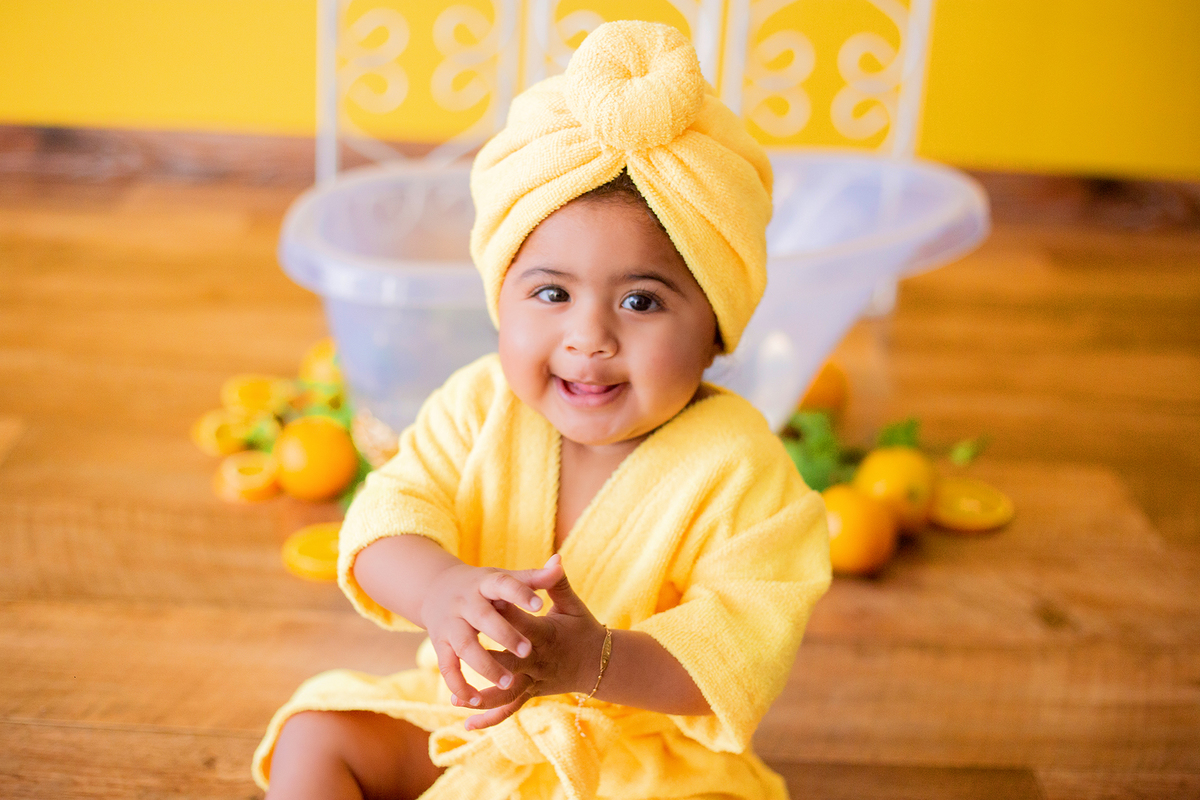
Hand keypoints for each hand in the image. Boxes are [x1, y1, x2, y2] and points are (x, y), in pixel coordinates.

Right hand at [419, 561, 560, 707]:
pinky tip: (475, 700)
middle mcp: (465, 602)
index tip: (540, 604)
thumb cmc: (483, 586)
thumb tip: (559, 563)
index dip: (520, 593)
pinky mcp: (440, 644)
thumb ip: (534, 577)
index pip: (503, 584)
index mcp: (485, 583)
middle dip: (504, 634)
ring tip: (510, 682)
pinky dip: (458, 684)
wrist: (435, 588)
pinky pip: (447, 667)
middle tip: (528, 651)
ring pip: (464, 646)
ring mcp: (450, 624)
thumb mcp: (505, 577)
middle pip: (483, 617)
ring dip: (484, 665)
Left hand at [457, 554, 606, 730]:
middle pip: (511, 660)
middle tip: (464, 652)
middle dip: (490, 658)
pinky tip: (467, 724)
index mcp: (546, 634)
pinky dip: (489, 718)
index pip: (522, 622)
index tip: (483, 603)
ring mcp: (534, 680)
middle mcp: (538, 660)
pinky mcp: (531, 692)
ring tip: (457, 699)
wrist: (599, 664)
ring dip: (483, 697)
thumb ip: (556, 583)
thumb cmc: (582, 629)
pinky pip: (510, 709)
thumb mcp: (572, 605)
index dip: (504, 612)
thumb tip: (556, 558)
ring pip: (508, 693)